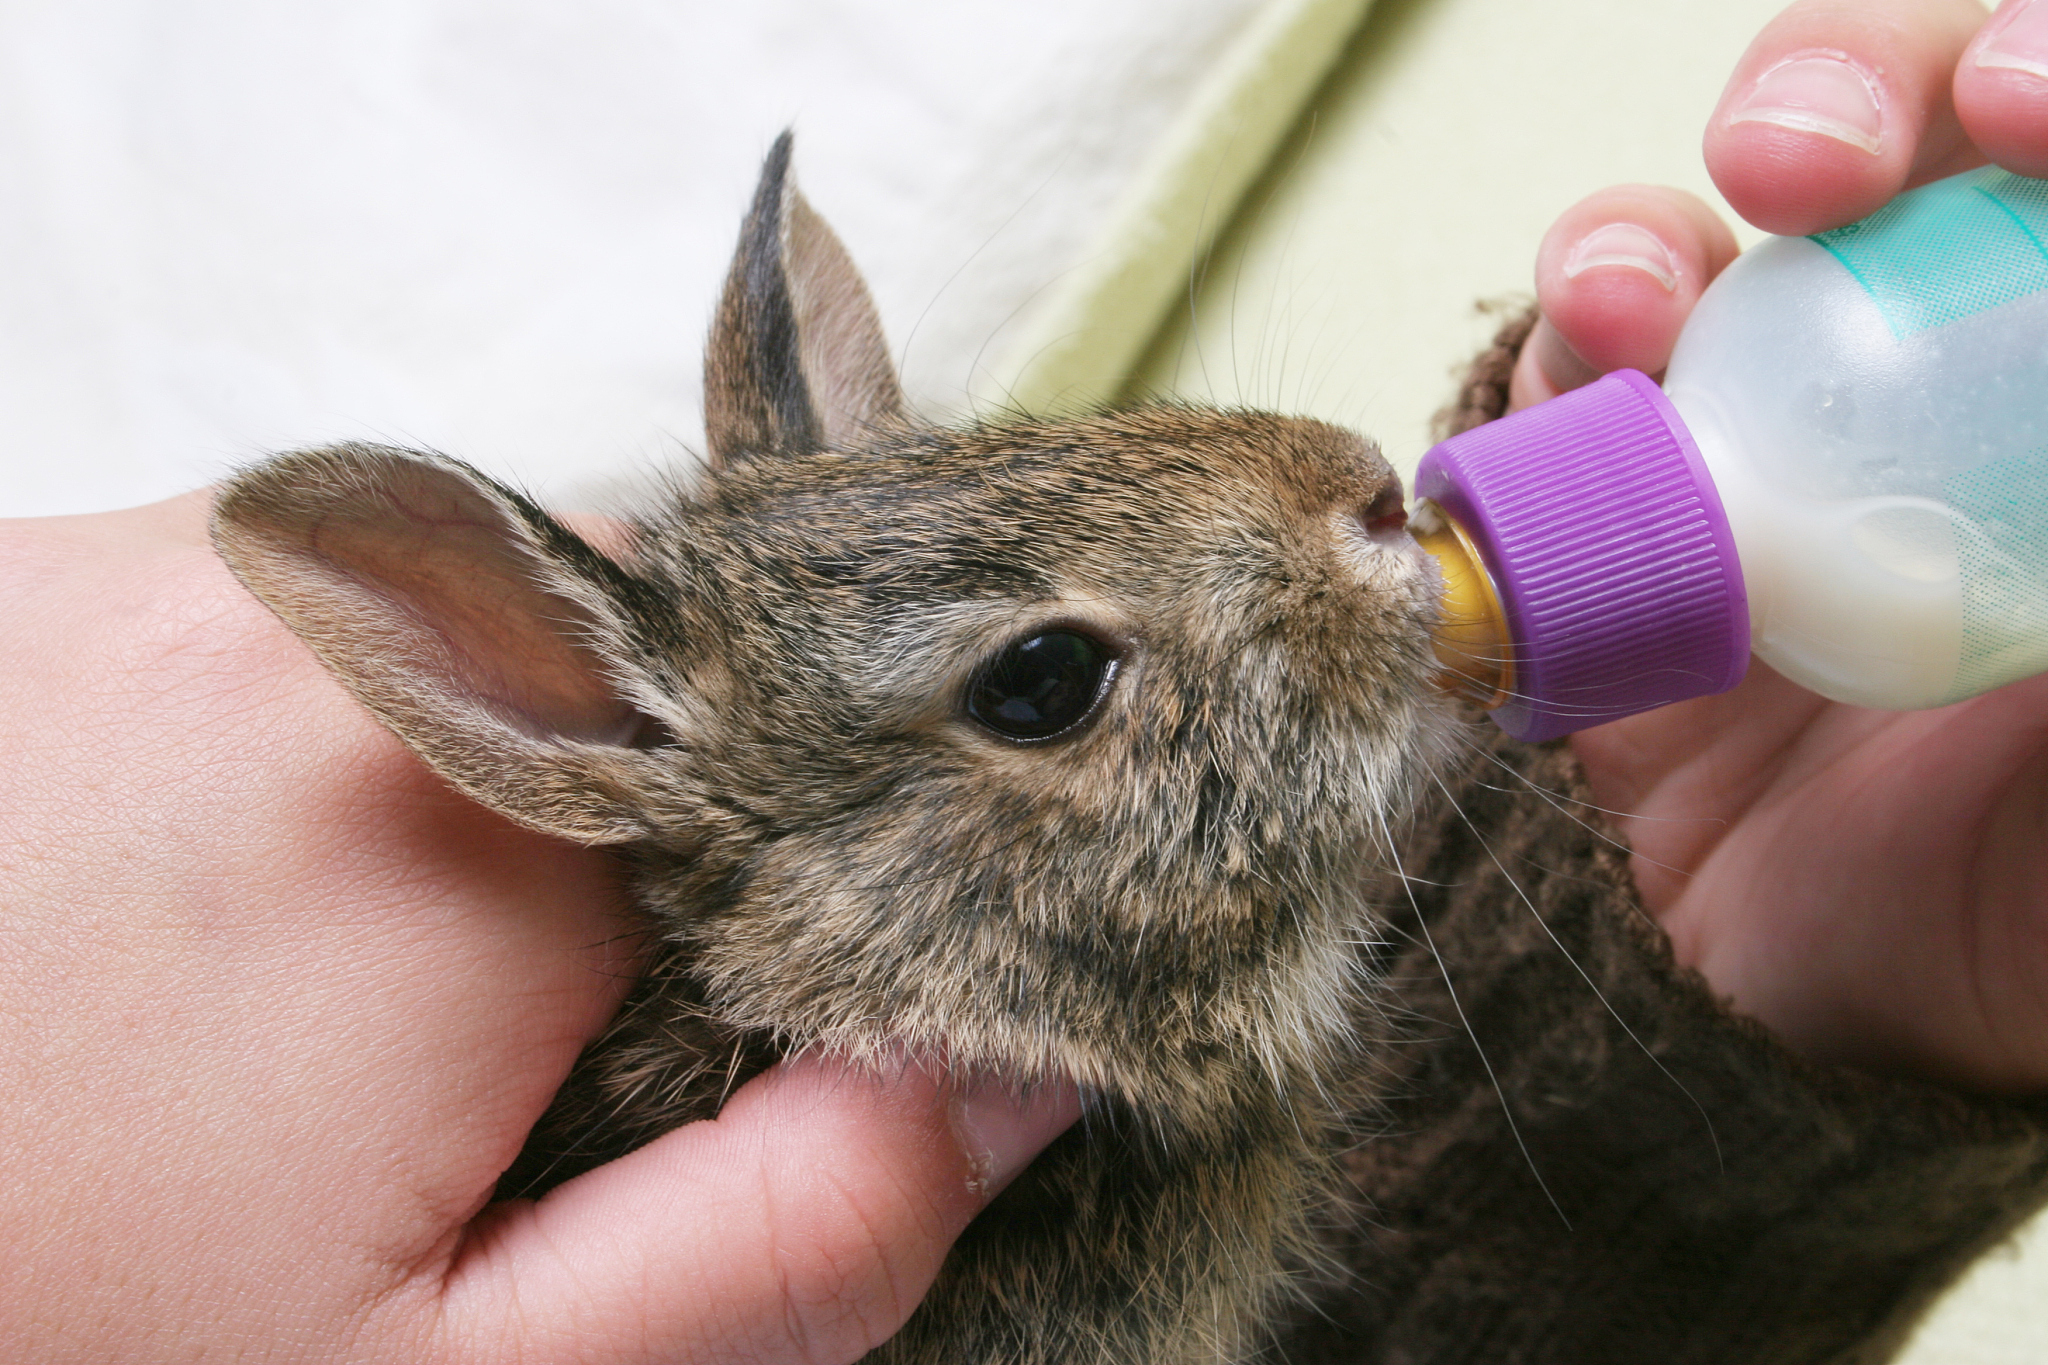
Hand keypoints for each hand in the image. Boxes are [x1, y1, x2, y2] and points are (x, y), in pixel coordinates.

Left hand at [0, 493, 1076, 1363]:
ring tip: (342, 985)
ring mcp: (171, 566)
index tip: (759, 993)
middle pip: (657, 664)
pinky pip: (314, 602)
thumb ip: (788, 1228)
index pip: (819, 753)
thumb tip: (1031, 1064)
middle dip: (658, 821)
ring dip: (493, 768)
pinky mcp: (54, 572)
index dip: (826, 871)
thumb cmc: (48, 1341)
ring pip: (489, 624)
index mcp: (486, 818)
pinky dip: (337, 723)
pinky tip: (209, 899)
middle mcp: (338, 616)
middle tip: (520, 1038)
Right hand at [1515, 0, 2047, 1092]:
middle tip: (1808, 161)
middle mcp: (1930, 379)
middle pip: (1885, 148)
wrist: (1853, 1058)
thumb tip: (2047, 291)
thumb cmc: (2045, 894)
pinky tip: (1557, 397)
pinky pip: (1549, 414)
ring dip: (1643, 240)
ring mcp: (1762, 452)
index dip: (2035, 87)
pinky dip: (1533, 385)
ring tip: (1624, 302)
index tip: (2028, 122)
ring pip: (1695, 253)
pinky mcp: (1618, 534)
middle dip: (1841, 100)